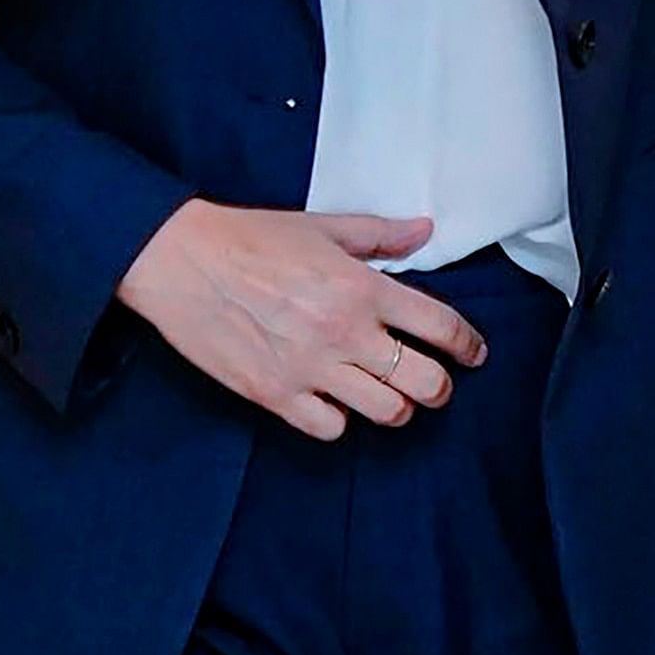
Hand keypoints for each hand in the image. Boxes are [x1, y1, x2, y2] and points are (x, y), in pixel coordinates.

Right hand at [115, 201, 486, 439]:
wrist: (181, 261)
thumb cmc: (250, 239)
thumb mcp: (323, 227)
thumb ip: (380, 235)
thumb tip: (425, 230)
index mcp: (361, 288)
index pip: (440, 325)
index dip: (468, 345)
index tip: (474, 354)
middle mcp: (343, 332)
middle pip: (424, 382)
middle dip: (440, 386)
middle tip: (436, 383)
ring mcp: (310, 368)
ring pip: (385, 412)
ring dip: (396, 407)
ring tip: (390, 397)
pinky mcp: (275, 394)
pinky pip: (330, 428)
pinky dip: (340, 421)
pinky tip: (335, 403)